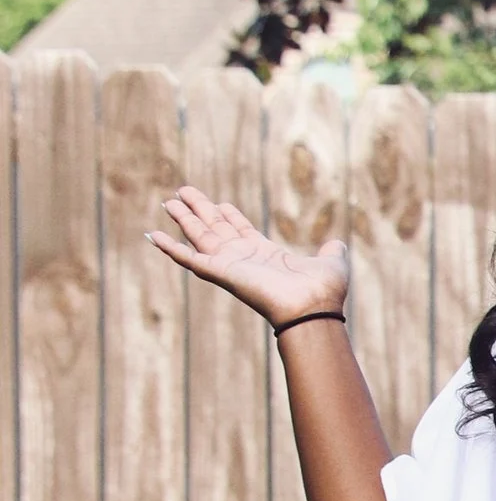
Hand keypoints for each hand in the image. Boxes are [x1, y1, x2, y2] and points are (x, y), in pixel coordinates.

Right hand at [150, 189, 347, 328]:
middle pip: (216, 229)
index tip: (219, 202)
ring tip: (169, 202)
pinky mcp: (221, 273)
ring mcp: (230, 266)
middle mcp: (244, 259)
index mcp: (266, 254)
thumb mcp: (332, 262)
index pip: (242, 231)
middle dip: (200, 210)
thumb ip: (332, 251)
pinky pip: (189, 259)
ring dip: (184, 220)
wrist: (313, 309)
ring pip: (200, 237)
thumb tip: (336, 244)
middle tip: (183, 192)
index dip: (230, 215)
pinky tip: (154, 236)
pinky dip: (171, 249)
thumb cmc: (323, 291)